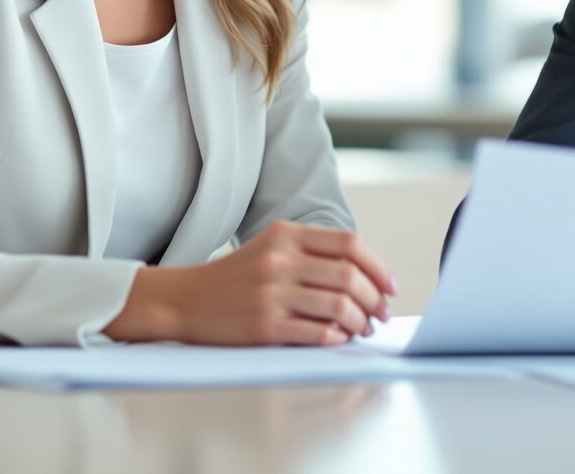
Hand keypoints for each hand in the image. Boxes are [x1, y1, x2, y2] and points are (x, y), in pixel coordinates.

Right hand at [105, 221, 396, 345]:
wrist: (184, 299)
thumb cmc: (235, 277)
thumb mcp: (270, 247)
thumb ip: (312, 253)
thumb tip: (366, 278)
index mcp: (285, 234)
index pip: (349, 244)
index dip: (378, 267)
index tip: (390, 287)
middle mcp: (279, 260)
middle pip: (349, 276)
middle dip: (374, 299)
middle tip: (380, 315)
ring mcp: (271, 293)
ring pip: (338, 306)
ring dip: (359, 322)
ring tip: (361, 329)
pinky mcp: (263, 325)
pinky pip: (316, 333)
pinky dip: (335, 338)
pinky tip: (338, 339)